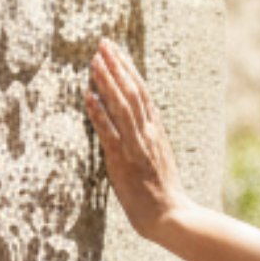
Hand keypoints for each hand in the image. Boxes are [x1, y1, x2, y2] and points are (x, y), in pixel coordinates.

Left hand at [85, 38, 190, 240]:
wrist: (171, 216)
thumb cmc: (164, 195)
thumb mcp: (159, 160)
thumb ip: (149, 142)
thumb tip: (140, 127)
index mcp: (156, 133)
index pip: (143, 94)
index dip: (129, 71)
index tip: (117, 53)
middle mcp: (147, 134)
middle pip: (132, 93)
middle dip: (117, 67)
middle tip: (103, 44)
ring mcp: (135, 146)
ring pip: (121, 106)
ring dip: (106, 82)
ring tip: (94, 61)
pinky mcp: (123, 160)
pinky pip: (109, 132)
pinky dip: (98, 113)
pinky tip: (88, 96)